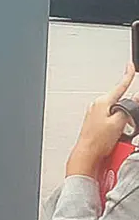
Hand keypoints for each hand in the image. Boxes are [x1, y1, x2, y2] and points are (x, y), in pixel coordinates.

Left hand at [66, 63, 137, 177]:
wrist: (87, 154)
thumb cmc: (97, 140)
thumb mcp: (118, 124)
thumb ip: (127, 110)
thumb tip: (133, 99)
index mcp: (102, 102)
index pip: (119, 86)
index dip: (127, 75)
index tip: (131, 66)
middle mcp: (97, 106)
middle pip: (120, 103)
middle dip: (127, 113)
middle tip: (127, 126)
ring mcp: (96, 114)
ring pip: (117, 114)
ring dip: (123, 123)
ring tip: (118, 135)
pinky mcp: (96, 123)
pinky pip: (112, 122)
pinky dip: (117, 128)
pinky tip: (115, 138)